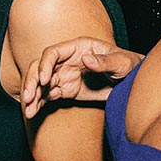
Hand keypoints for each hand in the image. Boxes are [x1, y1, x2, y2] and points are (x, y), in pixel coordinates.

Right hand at [21, 37, 142, 117]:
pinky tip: (32, 112)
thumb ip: (104, 61)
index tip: (45, 80)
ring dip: (32, 96)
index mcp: (77, 47)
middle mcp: (66, 60)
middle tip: (28, 98)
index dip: (45, 65)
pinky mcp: (65, 90)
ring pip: (40, 84)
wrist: (132, 83)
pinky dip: (38, 104)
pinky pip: (47, 96)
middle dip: (31, 82)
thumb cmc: (128, 65)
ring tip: (28, 111)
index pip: (52, 53)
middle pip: (40, 68)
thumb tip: (86, 59)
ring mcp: (64, 75)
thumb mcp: (121, 62)